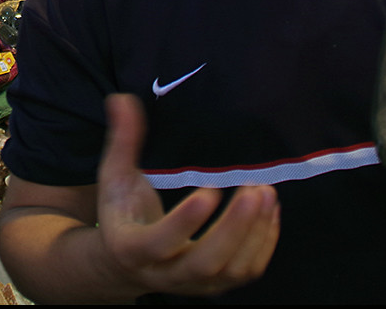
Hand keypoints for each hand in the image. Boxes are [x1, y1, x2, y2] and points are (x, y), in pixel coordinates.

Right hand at [96, 93, 280, 296]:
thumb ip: (123, 141)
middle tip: (254, 189)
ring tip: (266, 192)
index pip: (160, 242)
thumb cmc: (121, 211)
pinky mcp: (216, 285)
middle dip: (233, 228)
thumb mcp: (114, 177)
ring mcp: (194, 284)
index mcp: (132, 248)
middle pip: (204, 262)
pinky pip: (247, 272)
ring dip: (254, 233)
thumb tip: (122, 99)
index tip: (209, 191)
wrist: (123, 263)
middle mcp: (164, 274)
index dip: (185, 221)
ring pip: (232, 270)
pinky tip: (270, 211)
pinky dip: (264, 243)